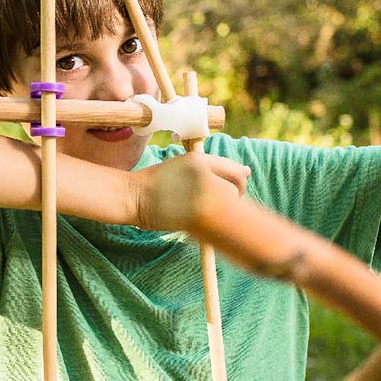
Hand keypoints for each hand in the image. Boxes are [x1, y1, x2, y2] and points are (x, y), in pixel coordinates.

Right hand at [135, 153, 250, 230]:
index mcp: (200, 160)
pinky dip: (216, 221)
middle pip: (237, 187)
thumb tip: (247, 172)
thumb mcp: (185, 164)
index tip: (235, 188)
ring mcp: (200, 194)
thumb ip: (214, 166)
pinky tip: (202, 219)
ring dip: (224, 209)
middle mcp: (203, 174)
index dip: (240, 181)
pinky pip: (218, 219)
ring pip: (229, 203)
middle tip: (218, 202)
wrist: (133, 196)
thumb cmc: (158, 182)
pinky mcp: (195, 214)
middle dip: (234, 196)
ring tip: (206, 209)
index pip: (237, 170)